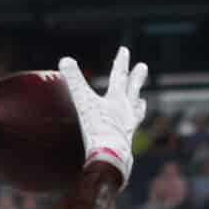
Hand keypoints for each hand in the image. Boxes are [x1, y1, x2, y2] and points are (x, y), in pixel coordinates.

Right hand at [56, 46, 150, 184]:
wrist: (111, 157)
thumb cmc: (98, 129)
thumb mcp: (83, 102)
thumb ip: (74, 81)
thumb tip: (65, 59)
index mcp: (117, 100)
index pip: (119, 76)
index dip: (121, 62)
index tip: (125, 50)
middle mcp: (126, 112)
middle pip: (133, 90)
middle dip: (137, 78)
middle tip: (143, 66)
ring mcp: (128, 128)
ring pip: (135, 112)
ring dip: (138, 105)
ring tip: (142, 101)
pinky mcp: (125, 144)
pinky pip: (130, 132)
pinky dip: (130, 128)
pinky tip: (129, 132)